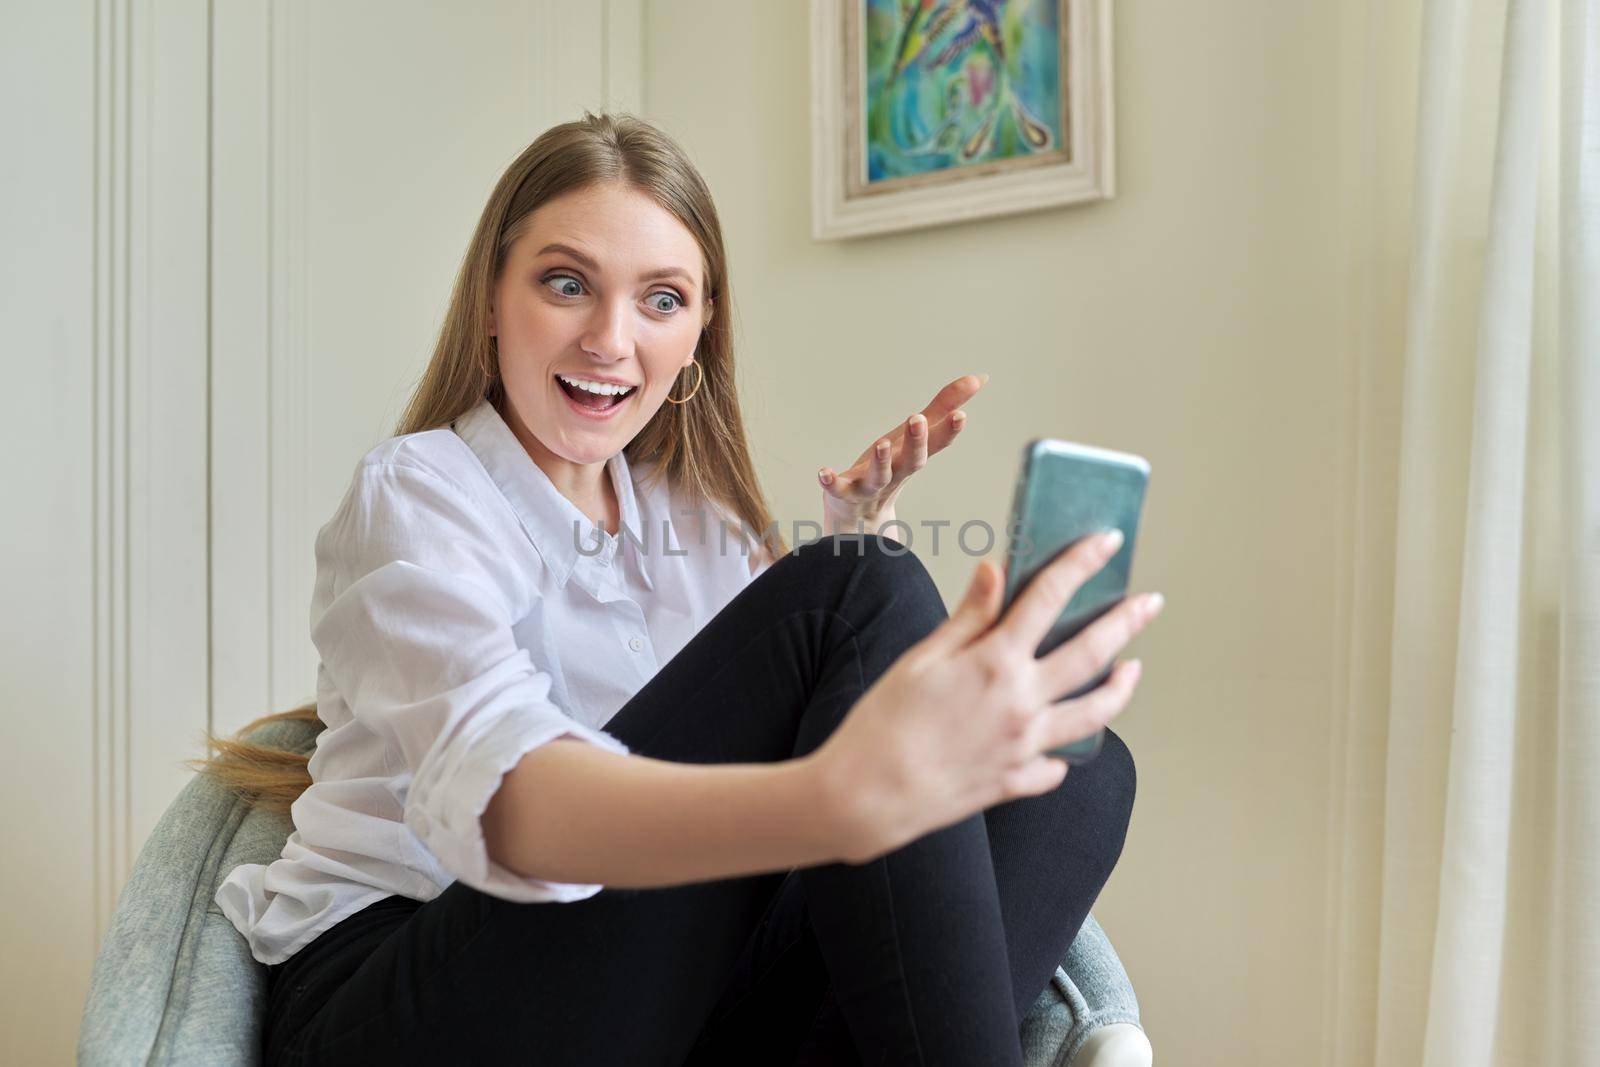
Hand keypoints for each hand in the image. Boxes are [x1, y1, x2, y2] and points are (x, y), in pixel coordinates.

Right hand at [812, 529, 1164, 863]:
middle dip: (1126, 622)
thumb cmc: (884, 724)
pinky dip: (1062, 751)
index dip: (1081, 564)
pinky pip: (1054, 765)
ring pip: (1094, 714)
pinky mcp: (1016, 781)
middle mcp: (1022, 703)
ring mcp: (1025, 746)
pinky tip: (1062, 741)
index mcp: (995, 663)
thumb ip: (968, 617)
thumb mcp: (921, 659)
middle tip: (1150, 603)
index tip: (1106, 542)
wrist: (868, 796)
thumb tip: (995, 572)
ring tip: (1132, 669)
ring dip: (1120, 688)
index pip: (1049, 598)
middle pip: (1091, 653)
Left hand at [818, 374, 983, 536]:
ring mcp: (870, 485)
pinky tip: (823, 472)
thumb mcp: (915, 434)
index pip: (936, 444)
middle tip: (917, 419)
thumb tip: (979, 377)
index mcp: (913, 456)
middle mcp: (896, 472)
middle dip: (917, 442)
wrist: (860, 516)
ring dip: (882, 462)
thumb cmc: (889, 465)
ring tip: (882, 443)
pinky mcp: (844, 494)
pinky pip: (838, 489)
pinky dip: (831, 482)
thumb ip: (944, 406)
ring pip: (879, 477)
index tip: (961, 415)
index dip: (948, 431)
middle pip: (911, 461)